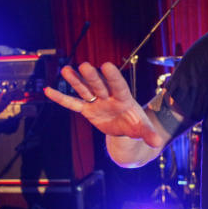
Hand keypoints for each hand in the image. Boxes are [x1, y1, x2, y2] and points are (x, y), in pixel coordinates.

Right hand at [43, 62, 164, 146]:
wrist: (125, 127)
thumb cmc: (135, 124)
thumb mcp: (143, 130)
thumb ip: (149, 134)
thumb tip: (158, 143)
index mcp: (123, 98)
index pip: (118, 86)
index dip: (113, 77)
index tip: (107, 65)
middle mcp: (108, 97)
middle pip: (99, 85)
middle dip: (92, 77)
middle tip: (84, 65)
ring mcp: (96, 102)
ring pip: (85, 90)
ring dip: (75, 81)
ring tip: (66, 70)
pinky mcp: (88, 110)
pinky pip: (73, 104)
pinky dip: (62, 98)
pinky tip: (49, 91)